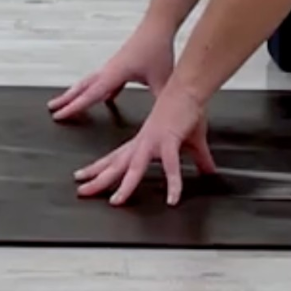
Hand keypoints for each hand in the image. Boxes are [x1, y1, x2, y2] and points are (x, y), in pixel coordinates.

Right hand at [49, 24, 175, 120]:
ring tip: (69, 102)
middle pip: (82, 87)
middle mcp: (109, 70)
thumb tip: (161, 120)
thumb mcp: (161, 80)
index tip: (59, 115)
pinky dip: (102, 92)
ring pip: (91, 83)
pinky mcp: (121, 65)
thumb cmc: (157, 48)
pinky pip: (107, 82)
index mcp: (114, 74)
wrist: (158, 26)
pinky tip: (107, 99)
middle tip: (52, 108)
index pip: (90, 95)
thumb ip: (159, 101)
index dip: (74, 107)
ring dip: (78, 93)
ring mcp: (113, 67)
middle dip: (66, 98)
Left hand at [74, 87, 215, 206]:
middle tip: (82, 191)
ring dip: (125, 185)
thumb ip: (198, 159)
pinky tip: (173, 198)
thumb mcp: (191, 142)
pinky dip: (172, 183)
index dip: (98, 168)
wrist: (190, 89)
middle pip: (116, 164)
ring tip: (117, 201)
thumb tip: (208, 171)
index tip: (83, 176)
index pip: (115, 157)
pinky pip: (171, 166)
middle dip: (98, 179)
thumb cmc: (186, 110)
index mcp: (142, 141)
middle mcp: (143, 143)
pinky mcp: (170, 141)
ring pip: (135, 167)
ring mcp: (154, 142)